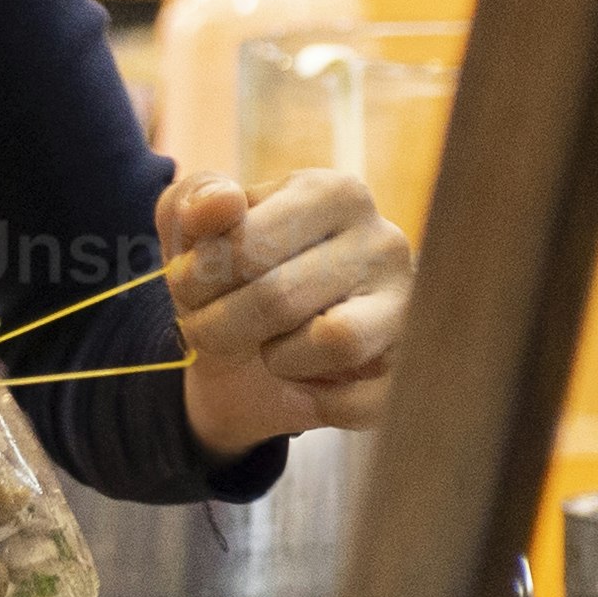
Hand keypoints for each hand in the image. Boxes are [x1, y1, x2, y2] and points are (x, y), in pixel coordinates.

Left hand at [166, 168, 402, 450]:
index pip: (250, 242)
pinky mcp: (412, 366)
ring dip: (279, 359)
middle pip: (280, 297)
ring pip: (336, 341)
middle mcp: (384, 242)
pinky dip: (318, 403)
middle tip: (206, 329)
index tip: (186, 287)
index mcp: (334, 193)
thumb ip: (194, 200)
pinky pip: (364, 400)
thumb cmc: (227, 280)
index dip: (197, 278)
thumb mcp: (190, 228)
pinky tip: (306, 384)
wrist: (246, 360)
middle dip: (221, 326)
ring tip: (270, 350)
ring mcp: (407, 306)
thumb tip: (222, 204)